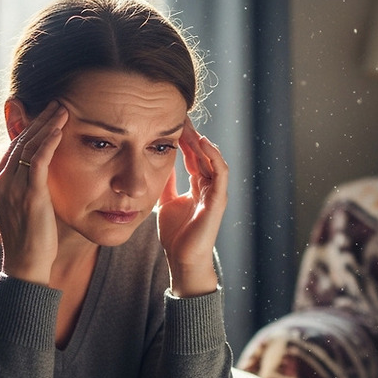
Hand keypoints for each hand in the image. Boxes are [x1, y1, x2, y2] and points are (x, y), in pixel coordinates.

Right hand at [0, 101, 67, 284]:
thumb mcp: (24, 206)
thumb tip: (42, 174)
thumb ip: (28, 186)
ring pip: (29, 145)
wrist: (26, 263)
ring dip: (47, 124)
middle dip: (39, 119)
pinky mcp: (29, 194)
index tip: (47, 114)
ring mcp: (13, 187)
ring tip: (62, 109)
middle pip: (20, 140)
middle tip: (56, 103)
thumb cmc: (30, 238)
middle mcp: (1, 181)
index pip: (14, 146)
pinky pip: (38, 160)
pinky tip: (60, 129)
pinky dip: (49, 141)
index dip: (31, 128)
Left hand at [157, 120, 227, 296]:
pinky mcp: (218, 202)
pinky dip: (214, 157)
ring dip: (203, 143)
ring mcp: (216, 194)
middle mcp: (210, 187)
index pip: (194, 157)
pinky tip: (203, 144)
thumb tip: (157, 164)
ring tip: (190, 127)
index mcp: (199, 187)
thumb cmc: (176, 235)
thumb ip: (166, 184)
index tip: (173, 123)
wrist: (182, 260)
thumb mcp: (165, 201)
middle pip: (204, 154)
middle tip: (182, 117)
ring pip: (214, 160)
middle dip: (193, 136)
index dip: (185, 140)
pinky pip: (220, 174)